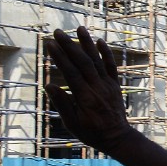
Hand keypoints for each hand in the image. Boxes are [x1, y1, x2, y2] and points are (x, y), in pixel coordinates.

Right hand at [44, 27, 133, 153]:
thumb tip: (49, 85)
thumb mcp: (72, 123)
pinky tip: (99, 41)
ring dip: (88, 44)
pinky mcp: (115, 85)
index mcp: (85, 97)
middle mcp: (98, 88)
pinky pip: (111, 66)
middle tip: (58, 31)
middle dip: (70, 45)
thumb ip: (62, 104)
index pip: (71, 72)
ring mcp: (108, 85)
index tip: (50, 44)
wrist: (117, 137)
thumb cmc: (91, 132)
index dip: (60, 57)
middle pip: (83, 62)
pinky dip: (106, 53)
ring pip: (98, 60)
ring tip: (80, 28)